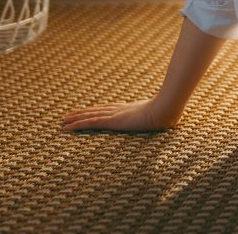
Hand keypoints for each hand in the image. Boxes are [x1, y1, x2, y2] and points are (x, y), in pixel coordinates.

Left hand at [60, 97, 178, 132]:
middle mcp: (120, 110)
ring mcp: (115, 115)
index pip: (109, 109)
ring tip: (63, 122)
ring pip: (90, 117)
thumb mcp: (164, 116)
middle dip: (82, 113)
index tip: (88, 111)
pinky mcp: (112, 121)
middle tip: (67, 116)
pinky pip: (91, 123)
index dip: (97, 110)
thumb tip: (174, 117)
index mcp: (130, 109)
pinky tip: (67, 127)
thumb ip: (164, 116)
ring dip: (75, 119)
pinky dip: (78, 125)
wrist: (166, 109)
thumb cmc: (169, 113)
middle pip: (96, 111)